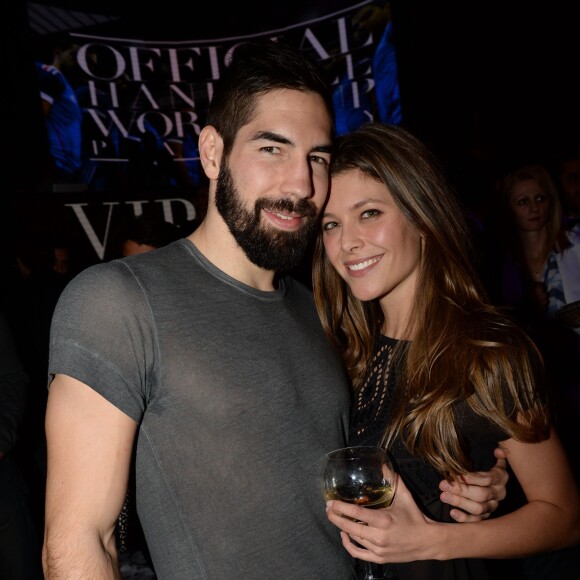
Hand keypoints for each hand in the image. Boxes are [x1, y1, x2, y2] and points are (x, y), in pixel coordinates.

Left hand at [326, 475, 440, 562]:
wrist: (427, 541)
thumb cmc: (415, 517)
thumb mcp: (404, 496)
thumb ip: (393, 480)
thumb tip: (383, 464)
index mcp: (383, 520)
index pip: (356, 514)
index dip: (341, 508)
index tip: (330, 502)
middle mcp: (379, 536)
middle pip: (350, 527)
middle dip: (335, 518)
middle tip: (327, 509)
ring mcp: (378, 549)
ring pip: (353, 539)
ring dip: (342, 528)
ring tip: (336, 517)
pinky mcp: (380, 558)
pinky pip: (358, 553)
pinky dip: (348, 545)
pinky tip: (344, 535)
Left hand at [439, 447, 507, 521]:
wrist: (489, 482)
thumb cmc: (484, 466)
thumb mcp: (491, 458)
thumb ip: (497, 455)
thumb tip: (498, 451)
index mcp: (501, 478)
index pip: (487, 479)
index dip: (470, 478)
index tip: (453, 475)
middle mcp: (499, 493)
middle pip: (481, 495)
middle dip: (461, 490)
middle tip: (443, 486)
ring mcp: (493, 506)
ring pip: (479, 509)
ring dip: (459, 503)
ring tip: (443, 497)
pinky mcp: (486, 516)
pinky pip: (477, 521)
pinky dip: (464, 518)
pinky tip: (452, 512)